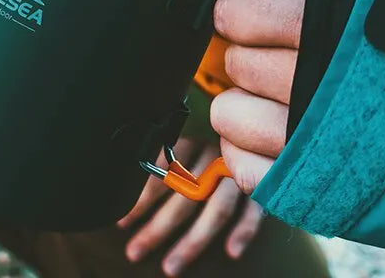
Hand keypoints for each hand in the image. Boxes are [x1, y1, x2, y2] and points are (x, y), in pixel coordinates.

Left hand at [117, 136, 263, 275]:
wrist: (259, 120)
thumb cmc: (209, 143)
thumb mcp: (184, 142)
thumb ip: (163, 160)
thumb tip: (128, 184)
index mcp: (193, 141)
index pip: (163, 172)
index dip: (141, 199)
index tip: (122, 222)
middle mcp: (215, 156)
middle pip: (185, 195)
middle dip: (158, 227)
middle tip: (135, 252)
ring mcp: (240, 172)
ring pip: (217, 208)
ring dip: (193, 240)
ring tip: (171, 267)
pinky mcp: (262, 184)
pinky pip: (254, 210)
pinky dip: (244, 230)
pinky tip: (231, 252)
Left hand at [210, 0, 364, 194]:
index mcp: (331, 27)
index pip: (238, 13)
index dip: (242, 7)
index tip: (261, 9)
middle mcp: (319, 90)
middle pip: (235, 63)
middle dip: (253, 49)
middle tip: (290, 50)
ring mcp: (316, 148)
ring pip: (230, 115)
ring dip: (248, 99)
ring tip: (287, 91)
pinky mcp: (315, 191)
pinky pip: (244, 167)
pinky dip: (251, 147)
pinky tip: (282, 128)